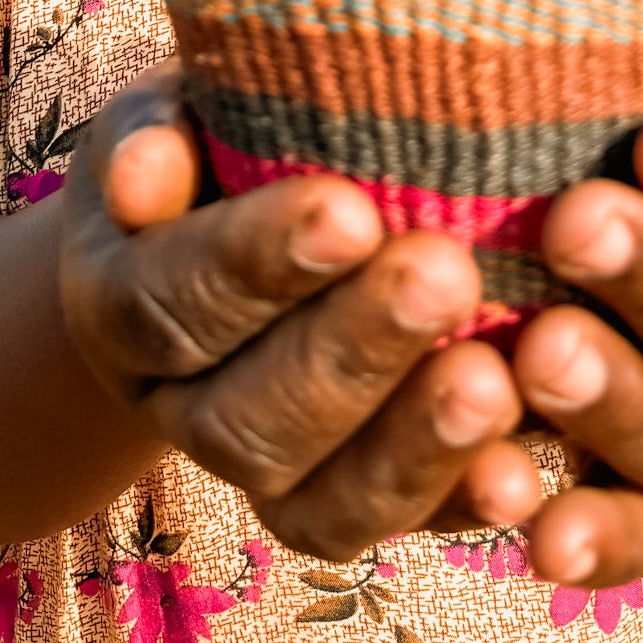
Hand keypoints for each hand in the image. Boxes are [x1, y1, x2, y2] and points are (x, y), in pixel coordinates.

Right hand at [57, 60, 540, 560]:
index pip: (165, 299)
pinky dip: (464, 503)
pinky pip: (402, 531)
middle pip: (246, 416)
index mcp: (119, 298)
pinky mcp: (352, 504)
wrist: (236, 212)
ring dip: (412, 446)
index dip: (252, 265)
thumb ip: (154, 130)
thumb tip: (144, 170)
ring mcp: (265, 473)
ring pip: (319, 504)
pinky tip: (523, 466)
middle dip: (352, 350)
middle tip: (446, 274)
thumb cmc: (215, 135)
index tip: (347, 210)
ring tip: (494, 380)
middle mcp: (179, 406)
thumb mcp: (172, 112)